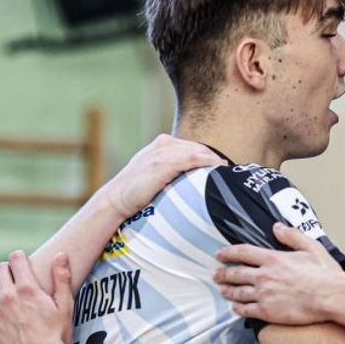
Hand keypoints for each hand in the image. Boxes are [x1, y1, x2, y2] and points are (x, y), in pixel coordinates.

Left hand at [0, 252, 81, 343]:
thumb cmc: (58, 335)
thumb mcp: (66, 304)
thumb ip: (62, 277)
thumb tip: (60, 254)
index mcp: (28, 288)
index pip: (16, 258)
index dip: (20, 258)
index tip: (24, 264)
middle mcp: (9, 296)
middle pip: (0, 268)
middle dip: (8, 269)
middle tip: (16, 278)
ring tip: (3, 289)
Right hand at [102, 134, 222, 218]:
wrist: (116, 199)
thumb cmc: (136, 192)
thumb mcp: (155, 175)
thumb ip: (172, 172)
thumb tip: (192, 183)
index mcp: (161, 144)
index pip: (192, 147)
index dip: (208, 156)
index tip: (221, 167)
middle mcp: (163, 144)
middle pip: (197, 147)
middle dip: (213, 158)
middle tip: (228, 170)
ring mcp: (163, 152)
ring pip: (198, 151)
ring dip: (214, 160)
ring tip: (226, 170)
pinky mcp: (163, 163)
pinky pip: (193, 158)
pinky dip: (208, 161)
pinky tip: (218, 168)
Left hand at [215, 224, 344, 325]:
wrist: (330, 297)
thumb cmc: (324, 275)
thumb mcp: (311, 247)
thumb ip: (292, 236)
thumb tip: (277, 227)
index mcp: (273, 259)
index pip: (243, 252)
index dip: (228, 253)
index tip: (220, 254)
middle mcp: (264, 276)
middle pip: (236, 274)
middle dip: (223, 274)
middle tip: (216, 275)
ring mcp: (264, 294)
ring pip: (238, 293)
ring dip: (227, 291)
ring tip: (222, 290)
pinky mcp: (267, 312)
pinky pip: (246, 310)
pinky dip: (238, 308)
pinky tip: (235, 308)